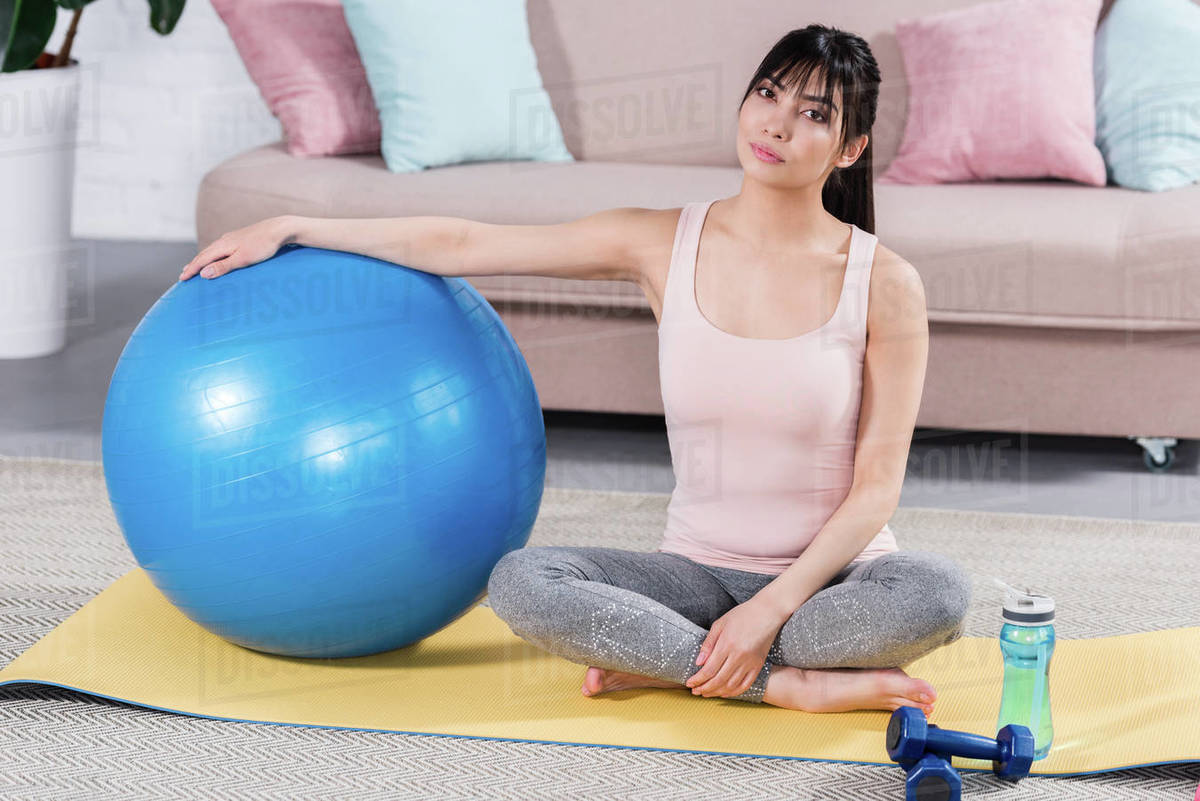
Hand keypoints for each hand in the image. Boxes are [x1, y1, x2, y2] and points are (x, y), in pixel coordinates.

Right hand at [179, 215, 297, 281]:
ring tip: (194, 267)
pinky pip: (220, 249)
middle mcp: (224, 240)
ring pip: (212, 251)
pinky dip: (213, 255)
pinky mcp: (240, 239)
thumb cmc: (263, 246)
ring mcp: (232, 238)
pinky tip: (215, 257)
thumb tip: (203, 273)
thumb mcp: (243, 259)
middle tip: (183, 275)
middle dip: (193, 265)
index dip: (191, 270)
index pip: (202, 259)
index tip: (182, 279)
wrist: (279, 229)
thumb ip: (223, 266)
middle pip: (204, 254)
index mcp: (222, 245)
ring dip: (202, 260)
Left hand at [685, 597, 785, 698]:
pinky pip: (745, 685)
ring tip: (706, 693)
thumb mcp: (720, 624)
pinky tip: (724, 693)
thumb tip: (698, 663)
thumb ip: (708, 644)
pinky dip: (734, 692)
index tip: (689, 683)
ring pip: (731, 685)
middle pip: (718, 680)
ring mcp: (750, 662)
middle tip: (695, 691)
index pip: (708, 669)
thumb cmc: (742, 615)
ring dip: (716, 692)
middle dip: (704, 688)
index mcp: (727, 644)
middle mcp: (739, 656)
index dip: (697, 680)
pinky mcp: (759, 665)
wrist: (767, 612)